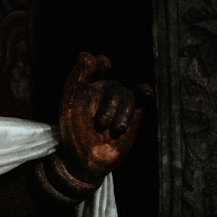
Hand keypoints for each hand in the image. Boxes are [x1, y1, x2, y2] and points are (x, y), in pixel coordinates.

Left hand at [56, 52, 151, 184]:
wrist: (86, 161)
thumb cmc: (73, 133)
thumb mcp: (70, 105)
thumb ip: (77, 79)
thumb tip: (86, 54)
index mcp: (86, 85)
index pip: (95, 64)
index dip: (99, 63)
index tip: (102, 66)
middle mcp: (104, 90)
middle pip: (114, 86)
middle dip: (110, 105)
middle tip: (100, 124)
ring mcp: (120, 102)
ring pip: (127, 96)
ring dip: (122, 113)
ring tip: (114, 130)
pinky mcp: (134, 114)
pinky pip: (141, 97)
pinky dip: (144, 92)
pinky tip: (145, 92)